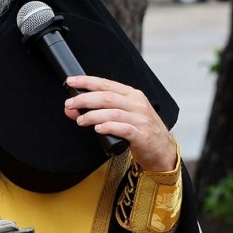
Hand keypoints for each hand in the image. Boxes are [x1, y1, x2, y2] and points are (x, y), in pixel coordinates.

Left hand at [63, 75, 177, 171]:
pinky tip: (98, 129)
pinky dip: (109, 127)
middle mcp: (137, 105)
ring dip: (93, 115)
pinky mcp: (142, 136)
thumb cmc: (141, 130)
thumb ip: (98, 111)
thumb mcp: (122, 116)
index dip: (87, 82)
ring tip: (81, 120)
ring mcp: (141, 120)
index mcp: (132, 95)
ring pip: (113, 113)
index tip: (71, 82)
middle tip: (70, 104)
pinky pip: (124, 129)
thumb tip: (71, 109)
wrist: (163, 150)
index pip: (106, 84)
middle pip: (107, 97)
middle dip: (85, 99)